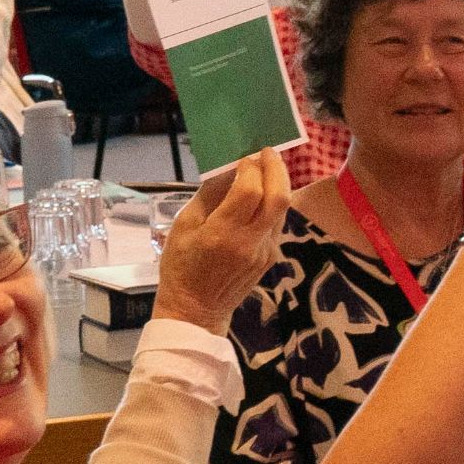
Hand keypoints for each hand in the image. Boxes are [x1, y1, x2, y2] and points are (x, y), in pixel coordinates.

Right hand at [150, 154, 286, 332]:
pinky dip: (273, 204)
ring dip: (279, 184)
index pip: (250, 191)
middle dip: (277, 169)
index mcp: (222, 234)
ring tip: (267, 168)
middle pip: (279, 197)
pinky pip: (278, 224)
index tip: (246, 156)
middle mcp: (249, 242)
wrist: (196, 310)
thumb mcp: (183, 226)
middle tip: (268, 152)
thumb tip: (227, 168)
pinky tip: (263, 196)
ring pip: (283, 210)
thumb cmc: (181, 266)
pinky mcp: (271, 258)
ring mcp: (265, 252)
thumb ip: (208, 195)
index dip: (252, 168)